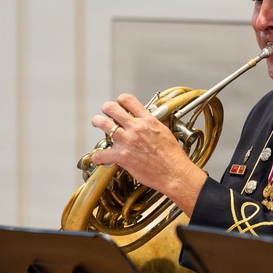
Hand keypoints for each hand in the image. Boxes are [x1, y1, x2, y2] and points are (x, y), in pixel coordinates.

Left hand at [90, 93, 206, 214]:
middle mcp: (136, 128)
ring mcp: (127, 141)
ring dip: (97, 122)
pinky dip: (97, 156)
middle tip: (106, 113)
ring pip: (103, 123)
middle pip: (111, 108)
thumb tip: (151, 120)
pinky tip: (99, 157)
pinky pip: (101, 154)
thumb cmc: (173, 156)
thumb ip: (154, 124)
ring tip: (97, 124)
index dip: (120, 100)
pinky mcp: (122, 156)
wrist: (174, 173)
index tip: (119, 105)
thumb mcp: (166, 132)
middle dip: (106, 109)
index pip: (128, 100)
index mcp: (148, 121)